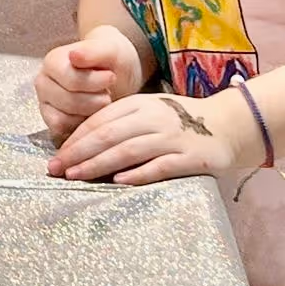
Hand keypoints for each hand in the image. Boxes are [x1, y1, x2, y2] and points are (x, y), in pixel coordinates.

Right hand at [35, 26, 145, 143]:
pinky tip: (92, 114)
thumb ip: (92, 51)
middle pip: (69, 101)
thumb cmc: (110, 60)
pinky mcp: (51, 120)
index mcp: (53, 61)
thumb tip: (73, 55)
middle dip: (96, 100)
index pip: (71, 80)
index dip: (96, 82)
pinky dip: (81, 126)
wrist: (114, 71)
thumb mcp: (109, 50)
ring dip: (90, 113)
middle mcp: (43, 82)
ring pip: (64, 119)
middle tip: (107, 92)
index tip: (111, 77)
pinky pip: (63, 130)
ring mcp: (45, 103)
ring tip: (101, 101)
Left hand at [48, 88, 254, 186]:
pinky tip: (118, 182)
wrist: (228, 124)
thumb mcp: (148, 111)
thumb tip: (80, 143)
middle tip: (57, 169)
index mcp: (139, 104)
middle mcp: (152, 118)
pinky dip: (138, 174)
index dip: (75, 139)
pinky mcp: (190, 158)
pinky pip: (159, 166)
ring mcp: (172, 137)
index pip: (99, 121)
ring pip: (128, 151)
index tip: (57, 155)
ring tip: (77, 176)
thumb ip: (120, 122)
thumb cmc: (178, 120)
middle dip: (78, 153)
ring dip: (98, 165)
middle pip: (108, 136)